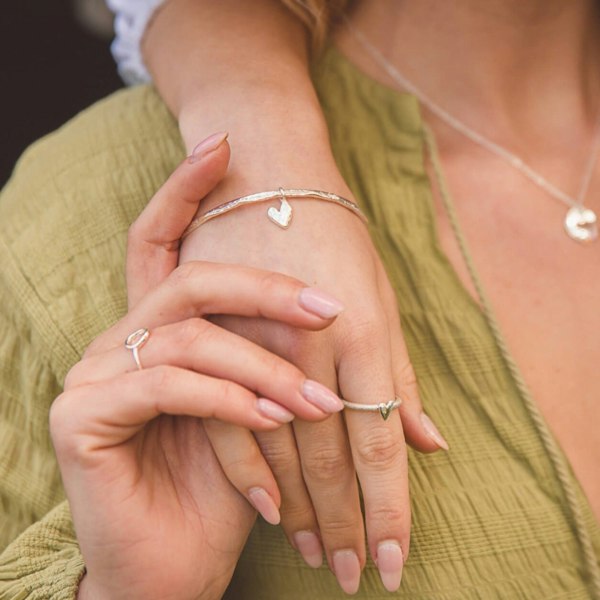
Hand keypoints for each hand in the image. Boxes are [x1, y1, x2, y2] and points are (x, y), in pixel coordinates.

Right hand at [51, 137, 344, 599]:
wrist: (176, 564)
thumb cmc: (232, 487)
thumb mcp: (278, 424)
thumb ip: (318, 389)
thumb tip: (425, 421)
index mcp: (161, 327)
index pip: (161, 238)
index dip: (184, 189)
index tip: (221, 143)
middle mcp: (121, 336)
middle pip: (192, 279)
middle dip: (263, 287)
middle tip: (330, 308)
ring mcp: (95, 371)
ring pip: (187, 333)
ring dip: (262, 363)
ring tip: (319, 403)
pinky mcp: (84, 414)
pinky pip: (167, 383)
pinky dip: (228, 399)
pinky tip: (274, 420)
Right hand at [176, 144, 449, 594]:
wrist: (263, 166)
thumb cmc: (330, 230)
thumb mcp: (376, 298)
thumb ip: (397, 378)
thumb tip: (432, 445)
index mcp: (364, 330)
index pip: (381, 444)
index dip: (390, 509)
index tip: (394, 560)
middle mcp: (315, 341)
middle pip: (335, 457)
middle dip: (347, 525)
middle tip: (352, 579)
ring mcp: (258, 338)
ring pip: (284, 447)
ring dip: (301, 509)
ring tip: (314, 558)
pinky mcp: (212, 336)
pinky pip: (226, 418)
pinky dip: (248, 468)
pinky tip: (265, 510)